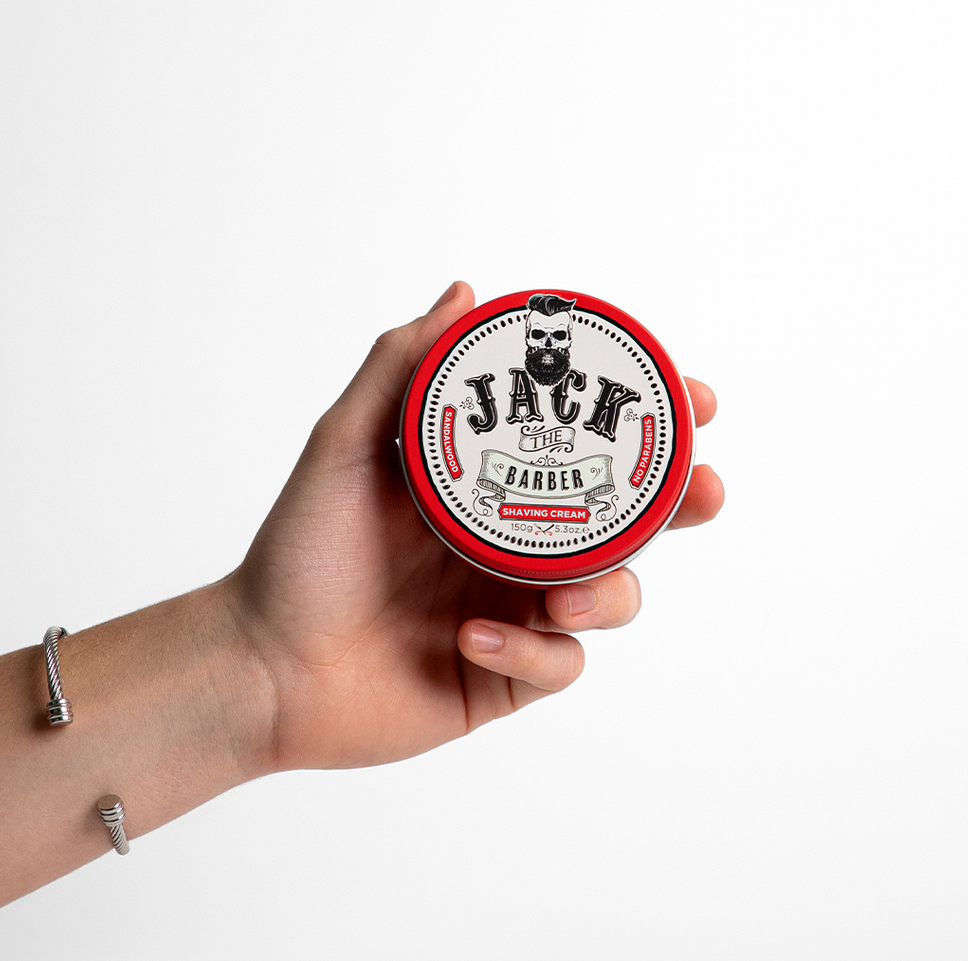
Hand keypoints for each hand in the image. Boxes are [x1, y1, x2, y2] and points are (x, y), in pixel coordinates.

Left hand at [229, 282, 723, 772]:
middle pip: (627, 520)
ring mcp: (519, 610)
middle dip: (679, 504)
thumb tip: (462, 293)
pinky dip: (531, 651)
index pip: (585, 446)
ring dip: (609, 592)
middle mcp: (515, 543)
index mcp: (491, 486)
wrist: (266, 669)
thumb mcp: (346, 446)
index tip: (688, 399)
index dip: (646, 425)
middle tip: (701, 491)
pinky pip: (560, 665)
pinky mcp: (509, 675)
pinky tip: (473, 637)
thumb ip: (400, 367)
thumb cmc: (301, 554)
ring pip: (613, 595)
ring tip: (562, 597)